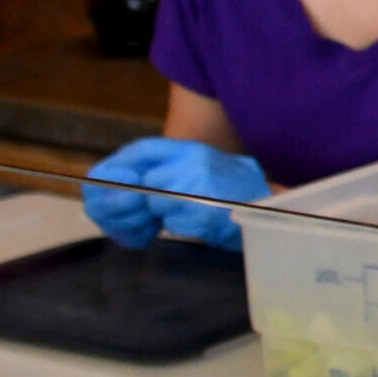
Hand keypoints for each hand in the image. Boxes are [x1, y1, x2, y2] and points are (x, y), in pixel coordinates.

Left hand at [81, 137, 269, 251]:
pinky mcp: (210, 210)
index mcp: (191, 149)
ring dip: (166, 216)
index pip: (141, 151)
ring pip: (159, 204)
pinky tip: (199, 224)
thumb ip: (161, 174)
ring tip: (188, 215)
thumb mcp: (196, 171)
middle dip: (142, 203)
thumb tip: (113, 187)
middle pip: (146, 183)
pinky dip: (183, 228)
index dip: (117, 170)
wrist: (271, 208)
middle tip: (151, 214)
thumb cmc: (229, 191)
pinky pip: (177, 223)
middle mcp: (196, 161)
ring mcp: (204, 184)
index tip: (105, 190)